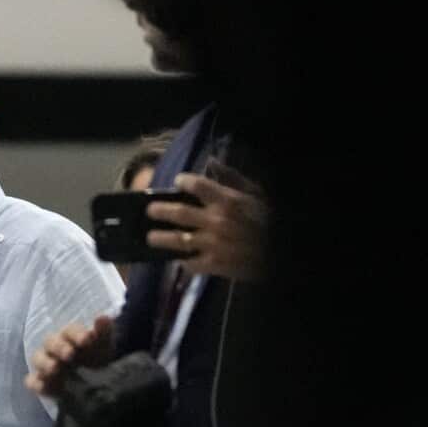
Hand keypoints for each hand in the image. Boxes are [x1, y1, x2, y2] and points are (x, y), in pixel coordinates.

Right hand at [24, 315, 114, 395]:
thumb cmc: (95, 358)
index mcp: (69, 336)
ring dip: (45, 363)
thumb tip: (102, 317)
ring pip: (38, 358)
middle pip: (50, 342)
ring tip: (55, 369)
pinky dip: (36, 383)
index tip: (87, 340)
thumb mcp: (104, 346)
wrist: (94, 382)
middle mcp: (54, 347)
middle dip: (59, 347)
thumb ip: (103, 332)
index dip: (77, 334)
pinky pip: (32, 381)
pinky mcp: (41, 382)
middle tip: (70, 354)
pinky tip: (44, 386)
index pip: (70, 330)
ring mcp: (45, 364)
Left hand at [145, 159, 268, 280]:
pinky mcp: (215, 264)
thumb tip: (211, 161)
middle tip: (150, 211)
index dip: (183, 181)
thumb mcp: (255, 194)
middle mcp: (216, 220)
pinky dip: (181, 261)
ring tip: (151, 237)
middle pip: (179, 213)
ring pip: (178, 240)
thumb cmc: (267, 220)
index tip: (177, 181)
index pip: (197, 185)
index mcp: (227, 201)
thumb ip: (232, 178)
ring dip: (160, 238)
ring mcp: (213, 244)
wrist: (277, 252)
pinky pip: (191, 263)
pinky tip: (176, 259)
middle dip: (160, 210)